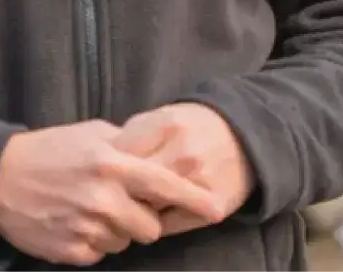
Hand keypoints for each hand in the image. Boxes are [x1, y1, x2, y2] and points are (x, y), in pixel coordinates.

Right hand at [0, 121, 228, 264]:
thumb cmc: (46, 150)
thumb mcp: (87, 134)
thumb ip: (125, 145)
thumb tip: (155, 155)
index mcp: (111, 164)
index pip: (166, 186)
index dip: (195, 199)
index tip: (217, 208)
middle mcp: (103, 197)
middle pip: (150, 228)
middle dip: (141, 220)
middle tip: (118, 205)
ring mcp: (87, 227)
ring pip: (126, 244)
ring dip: (115, 232)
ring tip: (88, 210)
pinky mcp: (72, 251)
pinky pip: (101, 255)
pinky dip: (92, 242)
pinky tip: (73, 222)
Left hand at [112, 103, 252, 236]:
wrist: (242, 135)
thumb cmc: (190, 125)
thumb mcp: (159, 117)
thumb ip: (130, 135)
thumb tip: (102, 160)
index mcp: (164, 126)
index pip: (118, 155)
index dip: (104, 166)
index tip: (100, 172)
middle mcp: (182, 155)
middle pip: (132, 184)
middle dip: (117, 190)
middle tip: (109, 192)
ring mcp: (199, 183)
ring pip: (148, 207)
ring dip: (134, 208)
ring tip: (129, 202)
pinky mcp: (213, 207)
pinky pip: (169, 225)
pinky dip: (154, 222)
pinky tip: (151, 213)